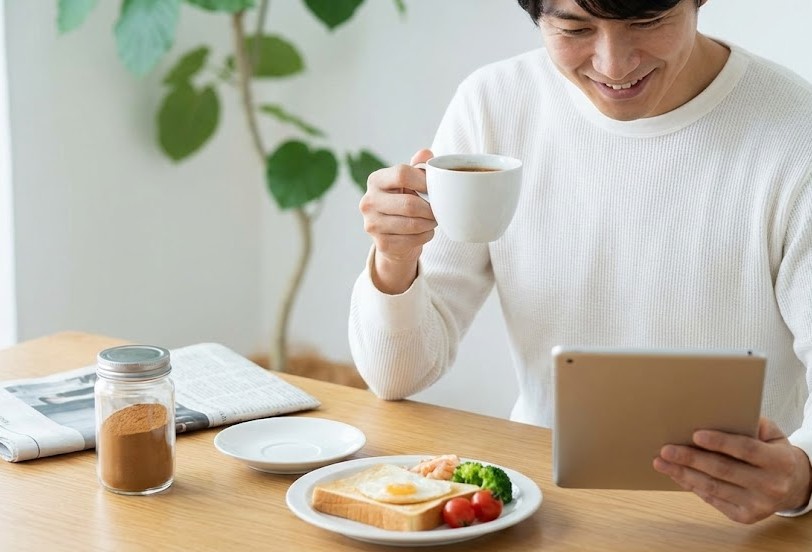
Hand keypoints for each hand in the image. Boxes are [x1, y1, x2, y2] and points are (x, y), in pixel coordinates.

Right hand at [359, 149, 436, 293]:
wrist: (393, 236)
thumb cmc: (404, 201)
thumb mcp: (410, 182)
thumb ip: (418, 167)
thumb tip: (426, 153)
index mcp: (375, 180)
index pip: (402, 174)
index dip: (424, 181)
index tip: (435, 188)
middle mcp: (368, 201)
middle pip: (409, 204)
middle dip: (430, 208)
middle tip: (438, 209)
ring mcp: (372, 224)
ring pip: (413, 224)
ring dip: (430, 223)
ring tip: (433, 219)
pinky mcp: (381, 243)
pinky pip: (412, 240)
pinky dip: (425, 236)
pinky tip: (424, 231)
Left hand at [653, 418, 811, 523]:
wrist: (794, 485)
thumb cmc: (774, 452)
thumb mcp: (771, 434)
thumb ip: (750, 423)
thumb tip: (716, 415)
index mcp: (779, 461)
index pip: (747, 449)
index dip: (721, 442)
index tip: (695, 434)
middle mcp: (771, 485)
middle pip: (724, 470)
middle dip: (691, 459)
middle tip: (666, 449)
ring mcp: (758, 505)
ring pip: (714, 487)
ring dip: (683, 474)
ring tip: (661, 463)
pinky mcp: (746, 516)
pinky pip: (713, 499)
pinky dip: (692, 486)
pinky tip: (677, 475)